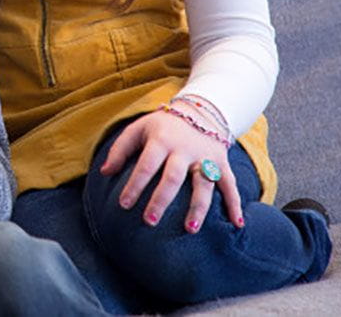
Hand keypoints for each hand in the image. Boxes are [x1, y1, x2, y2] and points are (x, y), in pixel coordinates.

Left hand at [99, 109, 243, 232]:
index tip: (123, 205)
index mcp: (161, 140)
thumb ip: (120, 149)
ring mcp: (205, 157)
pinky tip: (236, 224)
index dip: (134, 184)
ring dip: (198, 208)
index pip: (146, 165)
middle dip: (161, 199)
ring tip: (189, 229)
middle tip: (149, 221)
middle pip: (172, 177)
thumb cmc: (162, 126)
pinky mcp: (221, 163)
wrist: (199, 111)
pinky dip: (235, 204)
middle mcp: (184, 149)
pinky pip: (230, 184)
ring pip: (203, 184)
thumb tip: (104, 173)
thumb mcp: (138, 129)